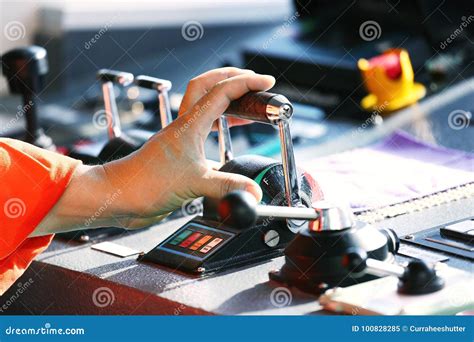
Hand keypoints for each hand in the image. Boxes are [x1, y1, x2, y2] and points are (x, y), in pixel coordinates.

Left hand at [34, 68, 274, 234]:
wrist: (119, 196)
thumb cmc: (144, 183)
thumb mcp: (194, 183)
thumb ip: (227, 187)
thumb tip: (253, 192)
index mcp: (189, 125)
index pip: (222, 92)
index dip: (247, 84)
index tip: (266, 84)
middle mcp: (185, 127)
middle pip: (207, 86)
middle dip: (232, 78)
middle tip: (253, 83)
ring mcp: (181, 139)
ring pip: (204, 106)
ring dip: (225, 100)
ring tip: (246, 107)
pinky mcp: (179, 154)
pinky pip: (202, 130)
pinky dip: (218, 126)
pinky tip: (226, 140)